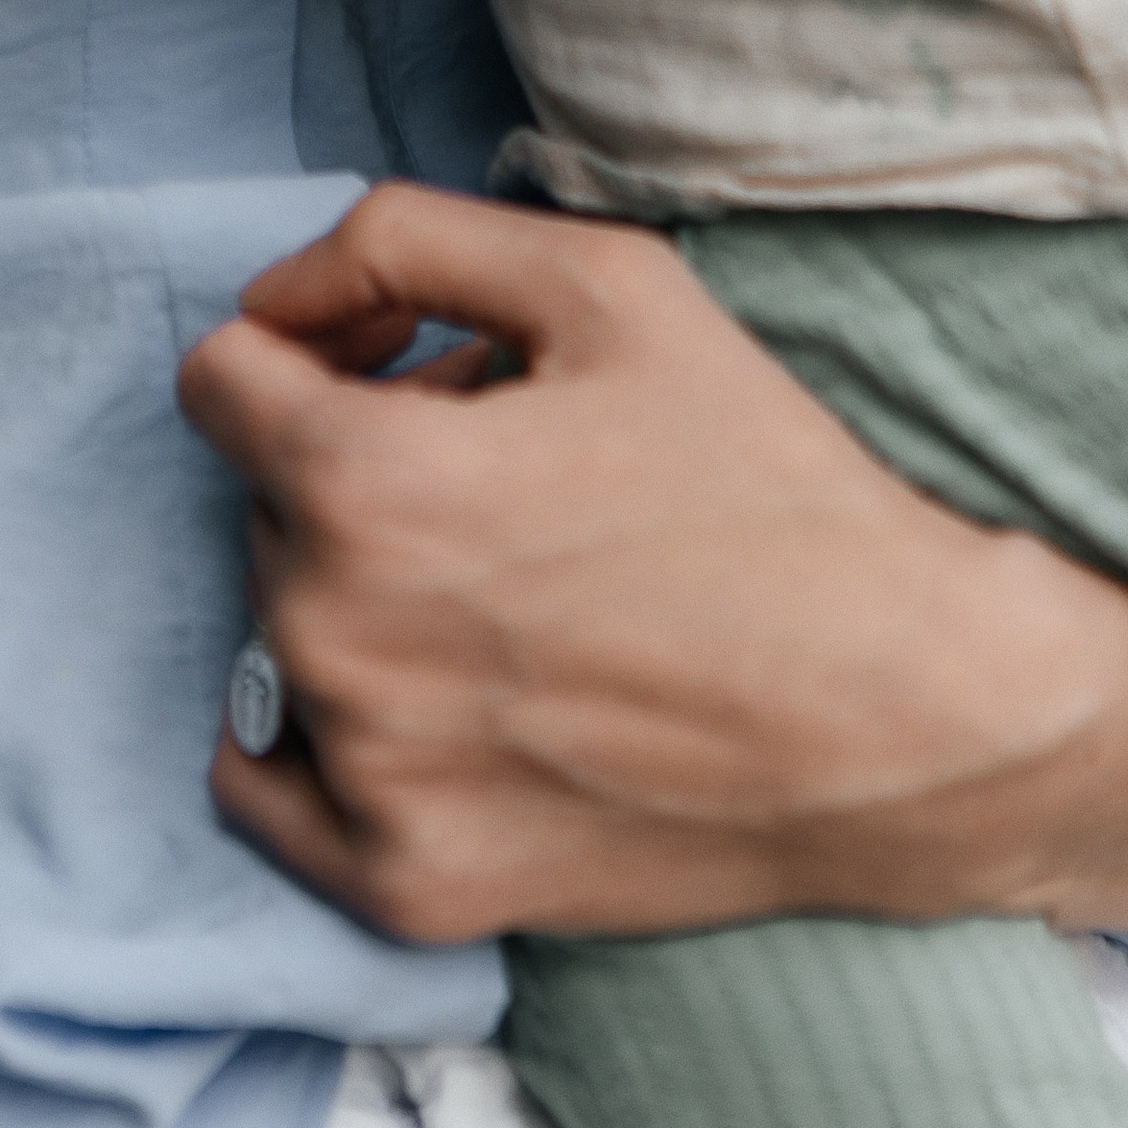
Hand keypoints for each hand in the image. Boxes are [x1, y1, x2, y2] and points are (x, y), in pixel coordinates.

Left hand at [180, 181, 1127, 950]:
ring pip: (284, 629)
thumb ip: (401, 240)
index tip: (398, 368)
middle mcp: (333, 634)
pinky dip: (326, 740)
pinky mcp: (408, 887)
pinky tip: (442, 704)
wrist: (910, 713)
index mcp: (363, 480)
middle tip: (512, 485)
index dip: (307, 348)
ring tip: (518, 593)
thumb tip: (279, 299)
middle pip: (268, 502)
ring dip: (365, 593)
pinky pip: (270, 787)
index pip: (218, 378)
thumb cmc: (764, 483)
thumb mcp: (601, 279)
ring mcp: (365, 775)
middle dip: (362, 469)